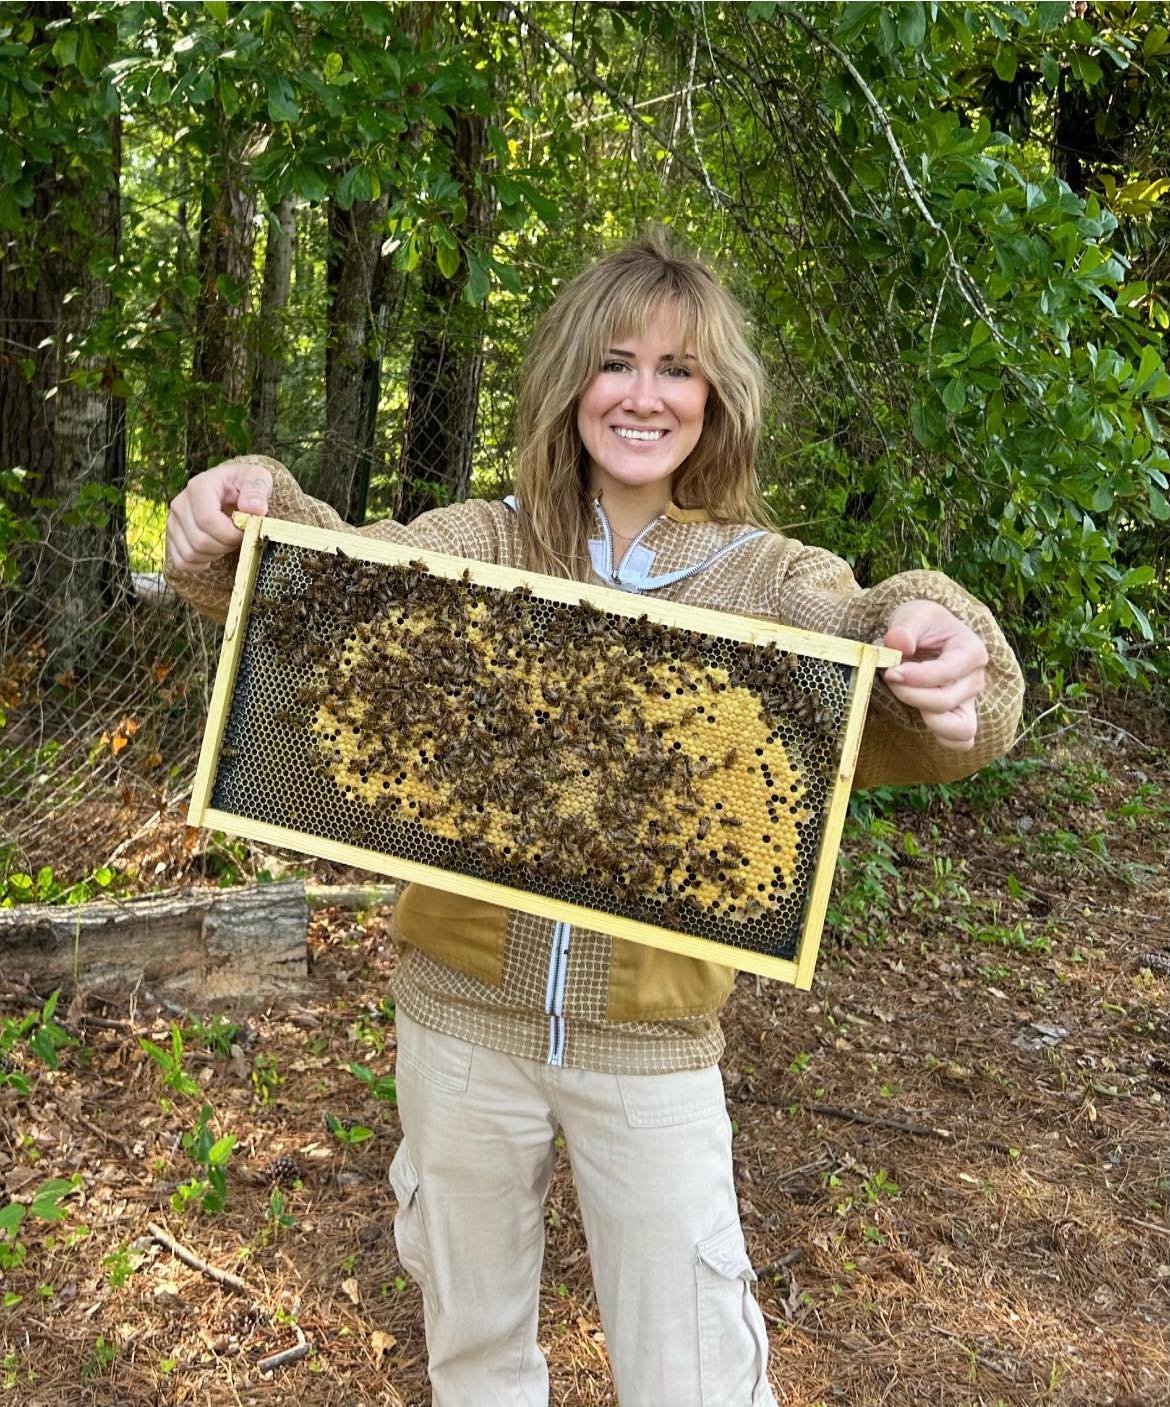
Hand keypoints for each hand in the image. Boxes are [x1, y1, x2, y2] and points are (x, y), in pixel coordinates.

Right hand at [166, 459, 272, 570]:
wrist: (231, 487)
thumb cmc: (244, 484)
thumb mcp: (257, 478)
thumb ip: (257, 490)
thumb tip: (255, 509)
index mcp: (199, 487)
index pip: (207, 520)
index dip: (230, 534)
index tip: (245, 532)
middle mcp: (180, 504)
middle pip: (199, 540)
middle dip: (225, 546)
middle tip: (238, 538)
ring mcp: (173, 522)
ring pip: (190, 553)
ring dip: (214, 555)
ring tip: (227, 542)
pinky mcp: (172, 537)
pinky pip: (182, 562)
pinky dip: (200, 564)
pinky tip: (214, 554)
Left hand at [881, 600, 987, 749]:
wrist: (929, 633)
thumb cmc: (923, 624)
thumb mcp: (913, 615)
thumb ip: (904, 628)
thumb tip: (898, 642)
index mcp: (971, 650)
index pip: (947, 672)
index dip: (916, 677)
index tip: (890, 671)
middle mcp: (976, 678)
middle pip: (945, 702)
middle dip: (910, 694)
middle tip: (889, 678)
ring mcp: (970, 701)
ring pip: (960, 728)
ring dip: (927, 719)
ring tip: (905, 697)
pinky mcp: (962, 716)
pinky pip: (962, 741)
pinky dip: (943, 737)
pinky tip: (919, 717)